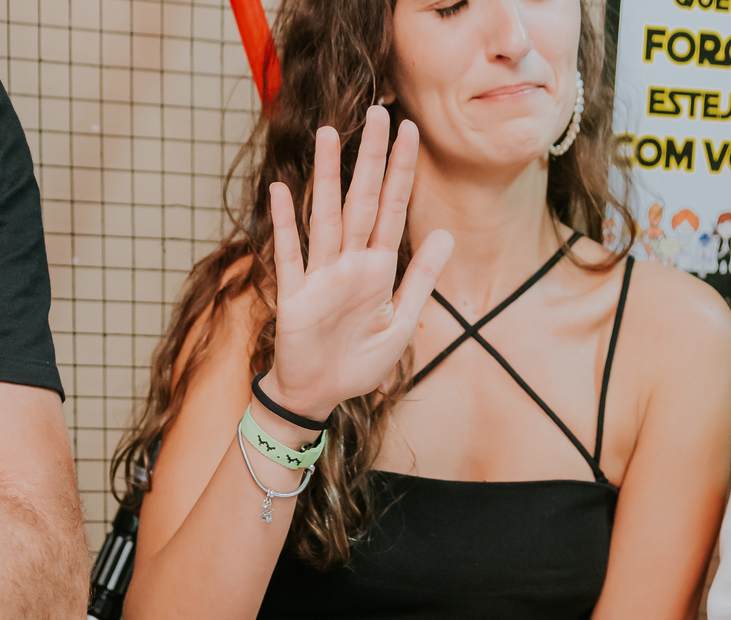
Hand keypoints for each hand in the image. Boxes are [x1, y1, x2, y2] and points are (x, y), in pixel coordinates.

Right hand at [266, 105, 452, 420]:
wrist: (319, 396)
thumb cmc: (358, 364)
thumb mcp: (401, 323)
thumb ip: (420, 279)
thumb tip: (447, 235)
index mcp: (378, 270)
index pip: (393, 211)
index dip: (403, 172)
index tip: (411, 131)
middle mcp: (349, 264)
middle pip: (362, 202)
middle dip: (370, 160)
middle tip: (378, 113)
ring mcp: (320, 276)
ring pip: (325, 217)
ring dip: (327, 177)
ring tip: (329, 135)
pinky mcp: (295, 296)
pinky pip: (289, 255)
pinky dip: (285, 225)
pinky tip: (283, 191)